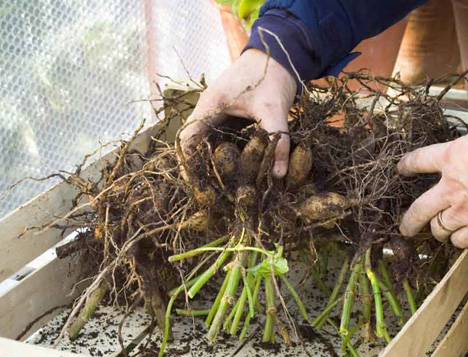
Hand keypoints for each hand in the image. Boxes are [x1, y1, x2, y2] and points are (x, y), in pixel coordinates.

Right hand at [178, 49, 296, 177]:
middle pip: (196, 145)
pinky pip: (223, 140)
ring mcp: (220, 113)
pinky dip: (228, 155)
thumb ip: (277, 140)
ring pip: (209, 144)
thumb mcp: (274, 107)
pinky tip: (238, 172)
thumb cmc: (272, 75)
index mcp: (210, 105)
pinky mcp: (231, 116)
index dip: (188, 165)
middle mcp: (210, 110)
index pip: (187, 139)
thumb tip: (280, 175)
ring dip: (215, 164)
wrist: (280, 52)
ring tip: (222, 188)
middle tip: (211, 194)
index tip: (197, 187)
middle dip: (202, 169)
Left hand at [397, 113, 467, 247]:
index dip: (408, 165)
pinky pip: (460, 241)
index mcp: (453, 157)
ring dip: (438, 230)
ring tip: (440, 232)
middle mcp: (451, 188)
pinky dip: (459, 240)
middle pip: (419, 209)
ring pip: (439, 228)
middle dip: (409, 220)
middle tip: (405, 227)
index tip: (401, 170)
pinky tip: (463, 238)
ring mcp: (464, 212)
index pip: (419, 160)